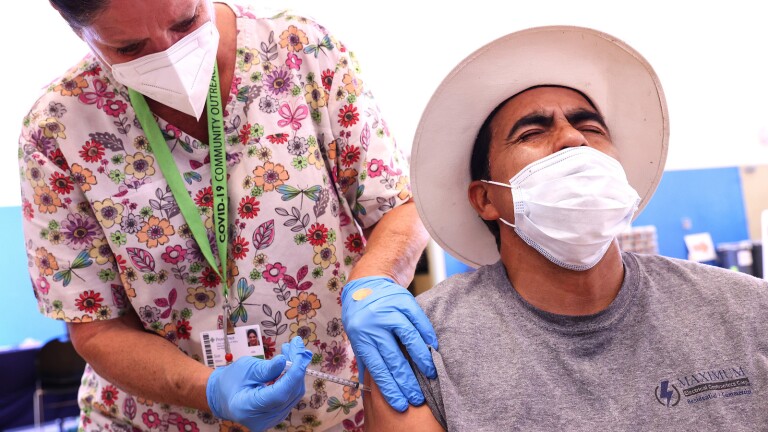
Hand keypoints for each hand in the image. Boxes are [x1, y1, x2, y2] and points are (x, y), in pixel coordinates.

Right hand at [206, 336, 311, 431]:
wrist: (221, 396)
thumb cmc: (230, 381)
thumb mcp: (246, 369)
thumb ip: (266, 368)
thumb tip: (285, 360)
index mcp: (248, 407)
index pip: (280, 393)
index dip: (294, 373)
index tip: (300, 353)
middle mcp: (262, 419)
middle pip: (290, 393)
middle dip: (297, 367)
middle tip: (296, 345)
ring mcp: (271, 420)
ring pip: (293, 394)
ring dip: (296, 371)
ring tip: (291, 350)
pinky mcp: (276, 415)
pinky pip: (290, 396)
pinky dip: (291, 379)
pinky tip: (289, 364)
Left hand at [341, 276, 437, 411]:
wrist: (368, 282)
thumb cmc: (362, 315)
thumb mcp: (357, 335)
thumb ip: (366, 357)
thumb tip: (372, 388)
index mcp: (361, 337)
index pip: (377, 369)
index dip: (390, 388)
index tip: (401, 403)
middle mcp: (374, 324)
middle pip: (394, 358)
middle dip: (407, 381)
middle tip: (417, 397)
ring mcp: (389, 311)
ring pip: (409, 339)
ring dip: (421, 360)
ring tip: (430, 374)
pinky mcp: (403, 301)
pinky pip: (418, 320)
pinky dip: (427, 335)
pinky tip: (433, 348)